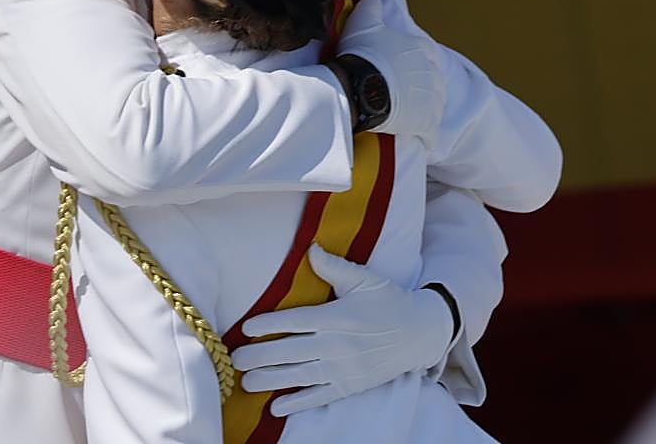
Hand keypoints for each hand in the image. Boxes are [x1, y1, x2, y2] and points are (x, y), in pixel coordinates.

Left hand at [230, 244, 454, 415]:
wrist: (421, 333)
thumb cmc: (389, 301)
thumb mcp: (365, 279)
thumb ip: (334, 266)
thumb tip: (310, 248)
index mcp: (339, 316)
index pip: (297, 321)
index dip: (270, 325)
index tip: (246, 328)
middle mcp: (339, 345)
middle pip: (293, 351)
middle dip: (261, 356)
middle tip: (235, 359)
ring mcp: (345, 368)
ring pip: (302, 376)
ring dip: (272, 380)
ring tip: (246, 382)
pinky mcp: (352, 385)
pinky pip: (321, 396)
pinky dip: (299, 403)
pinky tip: (277, 407)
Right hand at [334, 0, 444, 141]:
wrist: (361, 85)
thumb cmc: (363, 52)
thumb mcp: (364, 22)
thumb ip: (370, 6)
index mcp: (422, 49)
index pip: (426, 54)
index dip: (414, 60)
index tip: (401, 67)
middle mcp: (432, 73)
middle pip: (431, 81)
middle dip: (420, 86)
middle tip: (401, 93)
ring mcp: (432, 100)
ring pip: (434, 106)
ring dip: (425, 110)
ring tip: (409, 115)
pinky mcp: (426, 123)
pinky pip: (431, 134)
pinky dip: (428, 138)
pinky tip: (423, 142)